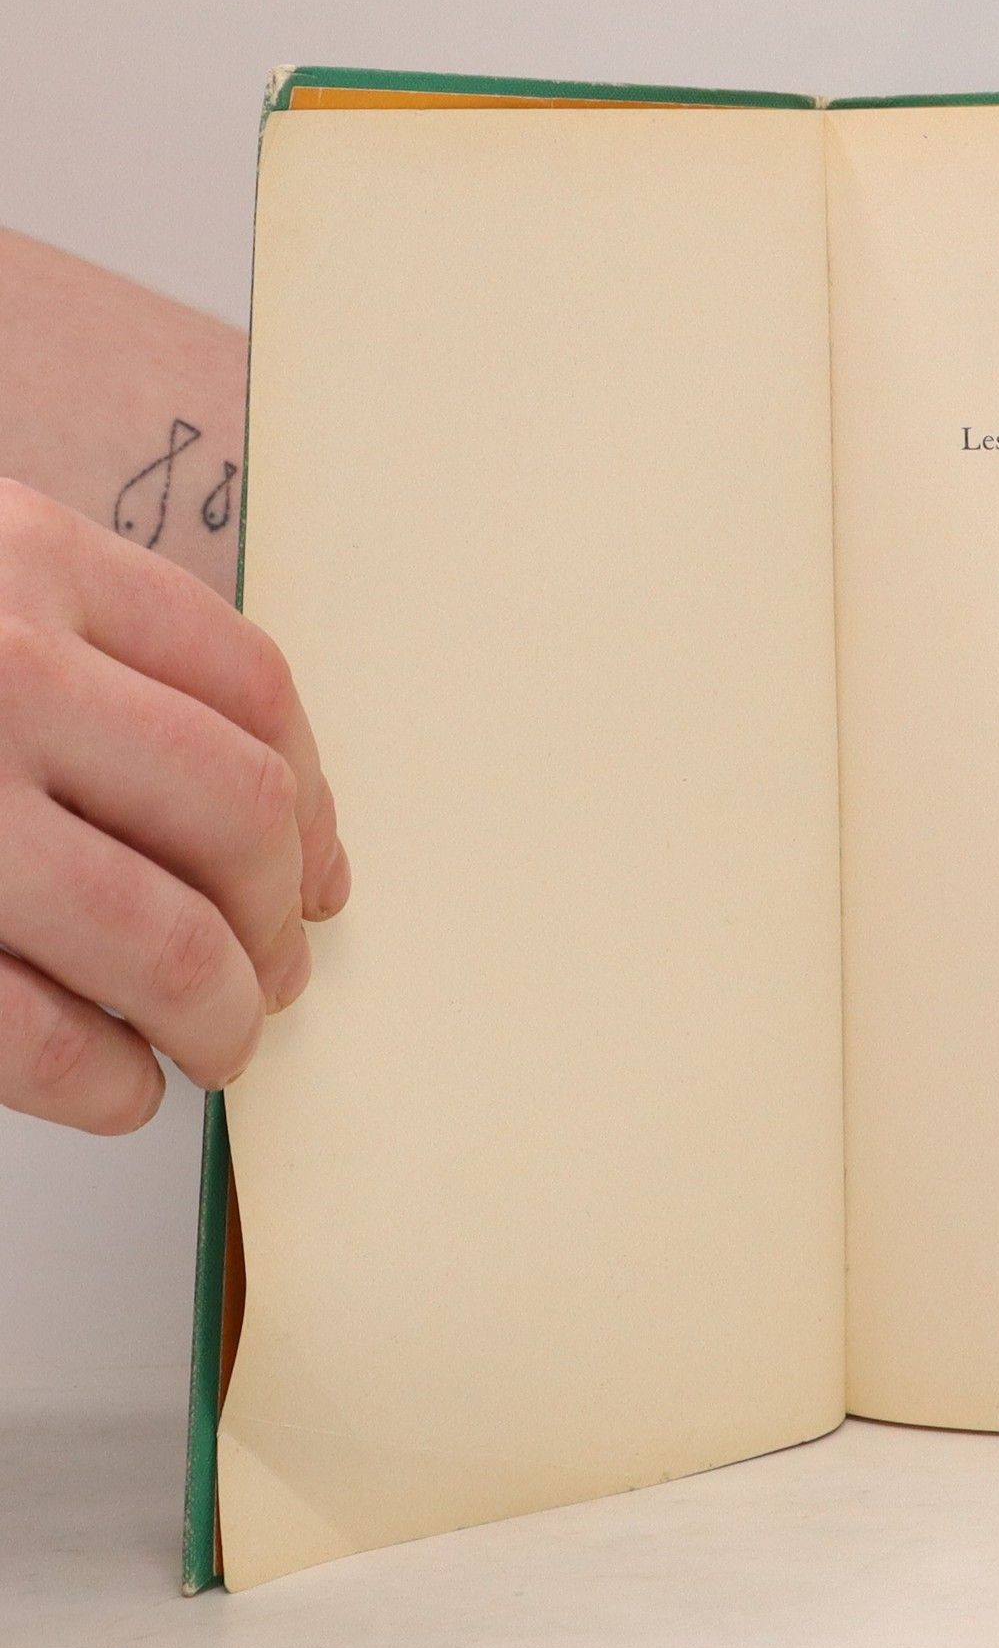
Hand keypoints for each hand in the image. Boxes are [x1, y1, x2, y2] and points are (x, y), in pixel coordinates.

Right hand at [0, 480, 348, 1132]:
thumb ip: (90, 654)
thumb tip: (295, 834)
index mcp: (22, 558)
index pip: (251, 689)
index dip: (313, 801)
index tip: (320, 876)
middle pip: (240, 815)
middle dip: (278, 921)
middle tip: (275, 978)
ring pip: (167, 939)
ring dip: (221, 1019)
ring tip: (214, 1047)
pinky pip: (37, 1037)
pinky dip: (109, 1083)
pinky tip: (120, 1089)